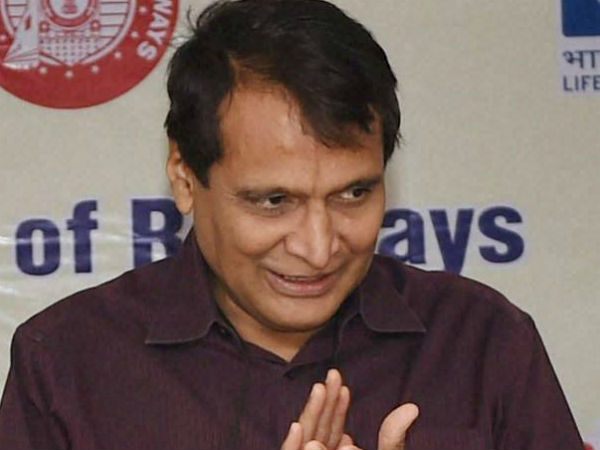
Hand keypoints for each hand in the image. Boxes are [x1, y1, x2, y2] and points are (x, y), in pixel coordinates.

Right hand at [281, 368, 418, 449]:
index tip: (342, 383)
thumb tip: (412, 408)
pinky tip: (297, 425)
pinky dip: (290, 445)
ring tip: (320, 389)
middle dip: (323, 401)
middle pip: (318, 430)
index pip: (333, 430)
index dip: (336, 406)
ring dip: (310, 413)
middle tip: (332, 373)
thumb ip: (394, 438)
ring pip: (306, 441)